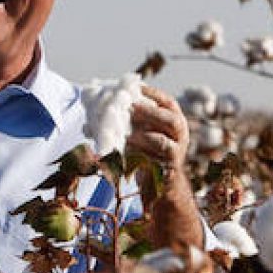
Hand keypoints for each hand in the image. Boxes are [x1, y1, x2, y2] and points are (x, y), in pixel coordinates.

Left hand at [129, 86, 204, 248]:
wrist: (159, 185)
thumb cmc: (144, 152)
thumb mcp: (138, 131)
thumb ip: (125, 117)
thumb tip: (92, 97)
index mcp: (174, 121)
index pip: (168, 102)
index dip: (152, 94)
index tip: (134, 87)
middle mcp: (180, 136)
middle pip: (171, 120)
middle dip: (150, 112)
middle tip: (129, 106)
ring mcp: (177, 154)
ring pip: (163, 142)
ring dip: (142, 135)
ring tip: (125, 130)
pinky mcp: (167, 172)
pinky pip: (153, 163)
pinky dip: (137, 157)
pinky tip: (123, 150)